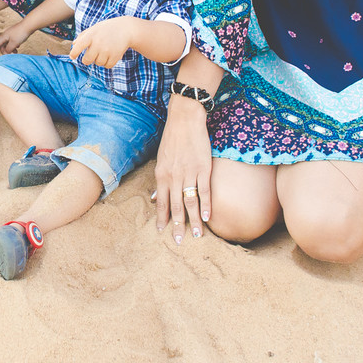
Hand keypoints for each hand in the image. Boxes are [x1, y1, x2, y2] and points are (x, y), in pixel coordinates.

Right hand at [0, 23, 30, 55]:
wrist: (29, 25)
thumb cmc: (20, 33)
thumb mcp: (14, 43)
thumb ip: (8, 49)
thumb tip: (6, 52)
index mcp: (4, 36)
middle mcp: (6, 34)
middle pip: (3, 44)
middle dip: (5, 50)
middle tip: (8, 55)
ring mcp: (11, 33)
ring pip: (8, 43)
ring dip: (10, 48)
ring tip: (16, 52)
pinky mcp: (16, 33)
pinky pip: (13, 41)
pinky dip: (14, 45)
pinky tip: (18, 46)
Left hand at [69, 17, 135, 67]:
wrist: (126, 29)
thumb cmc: (107, 28)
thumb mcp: (94, 28)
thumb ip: (83, 36)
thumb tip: (74, 45)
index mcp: (91, 35)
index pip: (79, 46)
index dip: (74, 53)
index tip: (72, 57)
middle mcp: (98, 43)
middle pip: (87, 60)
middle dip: (87, 59)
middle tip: (91, 55)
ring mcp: (107, 50)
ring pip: (98, 63)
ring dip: (99, 60)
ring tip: (104, 51)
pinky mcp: (115, 56)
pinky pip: (107, 66)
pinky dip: (108, 63)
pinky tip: (110, 55)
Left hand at [154, 96, 211, 243]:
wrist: (185, 120)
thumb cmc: (172, 140)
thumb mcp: (160, 160)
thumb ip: (159, 181)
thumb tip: (153, 198)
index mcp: (161, 175)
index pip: (161, 202)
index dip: (162, 218)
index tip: (162, 232)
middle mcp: (174, 177)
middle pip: (175, 206)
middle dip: (177, 225)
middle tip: (180, 241)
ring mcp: (189, 173)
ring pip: (190, 202)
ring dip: (194, 220)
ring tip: (196, 235)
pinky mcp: (203, 168)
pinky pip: (204, 190)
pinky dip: (206, 205)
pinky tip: (208, 217)